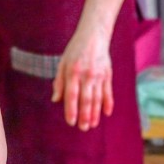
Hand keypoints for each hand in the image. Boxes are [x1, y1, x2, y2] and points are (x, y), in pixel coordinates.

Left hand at [52, 13, 114, 129]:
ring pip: (97, 97)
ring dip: (95, 112)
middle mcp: (87, 75)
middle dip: (85, 115)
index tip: (71, 122)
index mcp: (73, 72)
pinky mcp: (108, 74)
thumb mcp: (62, 64)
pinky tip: (107, 113)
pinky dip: (108, 102)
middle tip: (83, 128)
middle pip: (86, 99)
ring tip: (93, 125)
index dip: (71, 109)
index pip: (72, 95)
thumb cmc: (74, 51)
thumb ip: (59, 83)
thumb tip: (55, 100)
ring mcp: (99, 75)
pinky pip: (108, 91)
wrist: (94, 35)